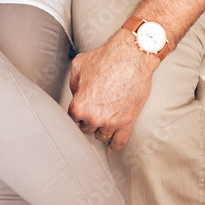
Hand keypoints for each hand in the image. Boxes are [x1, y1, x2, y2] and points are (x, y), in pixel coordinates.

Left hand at [68, 30, 158, 152]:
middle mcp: (94, 117)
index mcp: (80, 105)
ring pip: (101, 135)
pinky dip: (114, 146)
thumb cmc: (108, 58)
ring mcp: (111, 122)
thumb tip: (76, 93)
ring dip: (100, 129)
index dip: (77, 111)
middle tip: (94, 110)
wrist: (132, 57)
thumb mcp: (79, 65)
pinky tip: (111, 147)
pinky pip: (119, 142)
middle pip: (86, 128)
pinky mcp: (127, 123)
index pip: (72, 118)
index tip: (81, 109)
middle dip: (88, 120)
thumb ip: (74, 84)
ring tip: (103, 121)